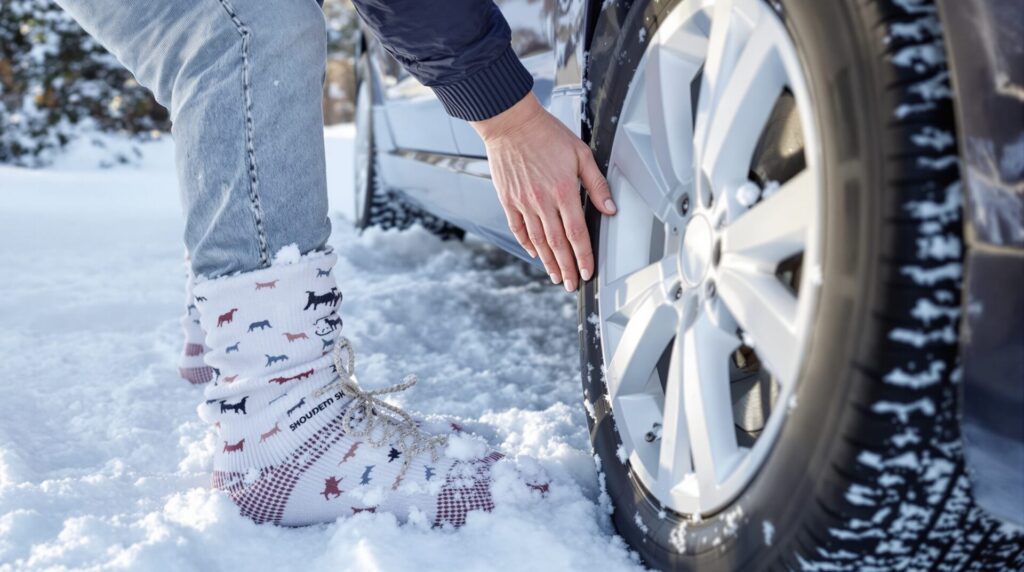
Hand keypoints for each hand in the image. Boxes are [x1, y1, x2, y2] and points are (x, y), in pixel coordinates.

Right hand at [472, 94, 616, 291]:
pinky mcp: (508, 199)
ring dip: (548, 262)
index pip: (577, 233)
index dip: (583, 256)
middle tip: (571, 283)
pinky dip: (527, 244)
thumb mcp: (580, 153)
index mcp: (563, 190)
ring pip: (538, 241)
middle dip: (566, 267)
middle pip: (557, 243)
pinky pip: (518, 228)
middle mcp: (542, 201)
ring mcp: (523, 202)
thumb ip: (596, 183)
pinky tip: (535, 254)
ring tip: (555, 276)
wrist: (510, 123)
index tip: (587, 271)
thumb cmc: (545, 133)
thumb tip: (610, 208)